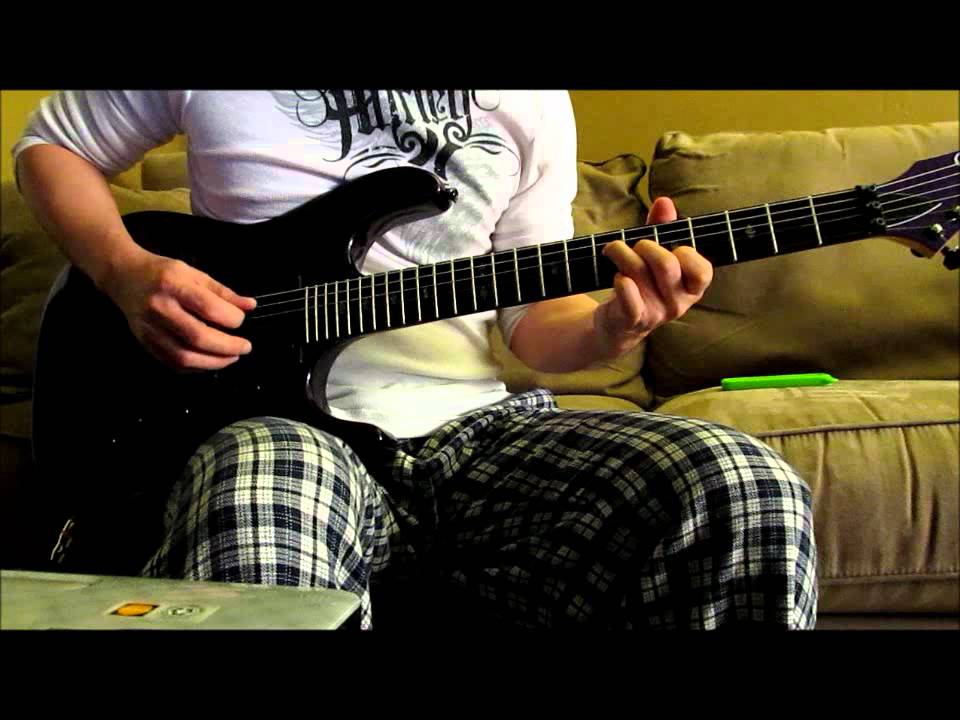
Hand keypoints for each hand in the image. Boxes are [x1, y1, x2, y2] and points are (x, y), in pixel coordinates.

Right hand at [101, 248, 256, 370]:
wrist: (123, 276)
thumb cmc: (162, 273)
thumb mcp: (194, 273)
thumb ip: (223, 292)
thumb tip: (250, 306)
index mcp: (173, 285)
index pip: (207, 307)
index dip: (230, 318)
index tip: (241, 321)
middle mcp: (159, 308)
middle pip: (197, 336)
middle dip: (227, 346)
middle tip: (245, 347)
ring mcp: (149, 328)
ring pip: (184, 356)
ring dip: (214, 362)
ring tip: (232, 357)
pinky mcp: (145, 342)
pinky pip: (173, 363)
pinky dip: (196, 367)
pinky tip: (210, 361)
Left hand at [593, 197, 712, 358]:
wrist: (617, 324)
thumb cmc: (642, 283)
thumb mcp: (655, 255)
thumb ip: (662, 228)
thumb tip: (664, 202)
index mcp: (692, 288)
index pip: (702, 271)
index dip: (686, 253)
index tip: (671, 248)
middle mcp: (678, 304)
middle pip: (666, 264)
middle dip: (645, 246)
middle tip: (636, 246)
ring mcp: (656, 313)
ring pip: (639, 272)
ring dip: (621, 253)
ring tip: (614, 251)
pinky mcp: (632, 319)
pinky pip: (628, 293)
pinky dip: (620, 279)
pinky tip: (617, 277)